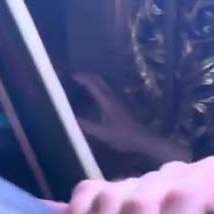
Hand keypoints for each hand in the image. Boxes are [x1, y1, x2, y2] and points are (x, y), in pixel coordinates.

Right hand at [67, 74, 186, 163]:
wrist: (142, 139)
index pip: (92, 84)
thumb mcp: (102, 134)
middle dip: (86, 76)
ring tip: (80, 83)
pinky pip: (105, 90)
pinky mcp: (119, 104)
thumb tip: (70, 118)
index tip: (70, 75)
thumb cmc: (123, 136)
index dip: (81, 78)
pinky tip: (93, 95)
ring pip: (103, 84)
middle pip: (98, 80)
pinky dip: (97, 87)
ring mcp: (117, 99)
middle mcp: (112, 96)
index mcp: (106, 101)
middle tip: (73, 77)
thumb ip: (86, 125)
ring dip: (92, 80)